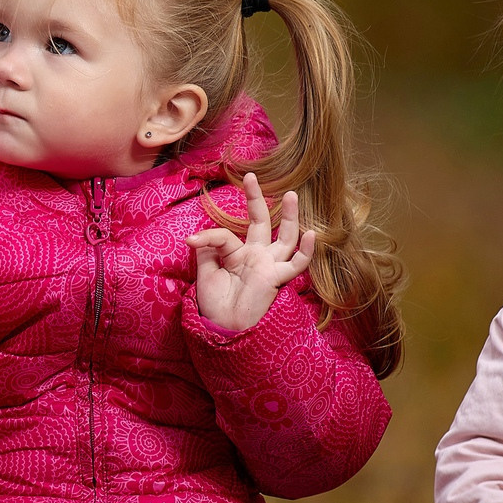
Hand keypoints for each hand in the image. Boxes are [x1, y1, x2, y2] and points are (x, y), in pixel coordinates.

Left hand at [187, 173, 317, 331]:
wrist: (222, 326)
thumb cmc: (216, 303)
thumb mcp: (206, 271)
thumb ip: (207, 249)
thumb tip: (194, 236)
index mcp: (239, 253)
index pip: (227, 233)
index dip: (208, 235)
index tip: (191, 240)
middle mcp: (257, 255)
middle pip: (261, 222)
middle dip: (257, 199)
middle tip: (251, 176)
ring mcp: (269, 265)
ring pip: (286, 237)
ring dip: (290, 217)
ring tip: (291, 195)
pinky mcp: (276, 279)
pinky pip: (296, 265)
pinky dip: (305, 251)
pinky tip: (310, 234)